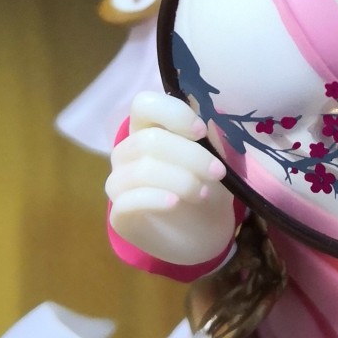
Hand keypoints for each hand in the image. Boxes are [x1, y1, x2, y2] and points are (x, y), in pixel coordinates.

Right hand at [105, 90, 234, 268]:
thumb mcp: (215, 160)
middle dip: (190, 155)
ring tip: (204, 193)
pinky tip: (175, 202)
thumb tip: (213, 123)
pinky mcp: (119, 215)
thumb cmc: (206, 185)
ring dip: (180, 179)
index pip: (143, 104)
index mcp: (148, 128)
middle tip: (218, 171)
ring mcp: (119, 183)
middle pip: (148, 141)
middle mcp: (127, 152)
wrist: (203, 233)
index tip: (202, 132)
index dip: (172, 113)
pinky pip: (129, 200)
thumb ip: (212, 140)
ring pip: (141, 171)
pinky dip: (155, 198)